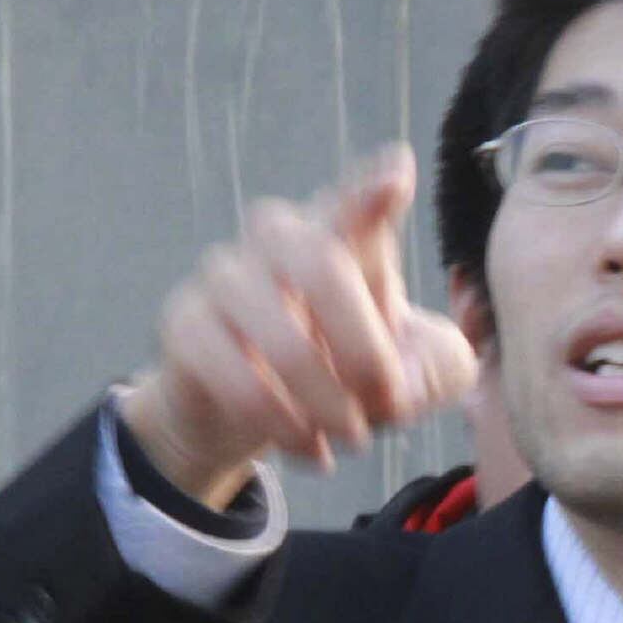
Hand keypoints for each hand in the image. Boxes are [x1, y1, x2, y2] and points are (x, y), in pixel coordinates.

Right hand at [116, 145, 477, 509]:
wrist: (267, 416)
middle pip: (324, 265)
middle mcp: (279, 239)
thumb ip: (438, 365)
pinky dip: (279, 422)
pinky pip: (230, 375)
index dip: (373, 191)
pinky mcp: (184, 325)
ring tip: (354, 438)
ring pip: (279, 333)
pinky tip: (312, 449)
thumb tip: (399, 381)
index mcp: (344, 237)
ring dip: (326, 399)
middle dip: (367, 348)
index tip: (398, 173)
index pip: (356, 205)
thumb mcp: (420, 372)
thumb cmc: (354, 372)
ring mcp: (224, 276)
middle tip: (390, 405)